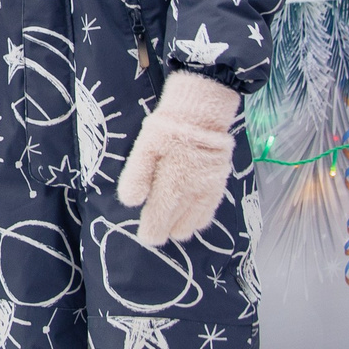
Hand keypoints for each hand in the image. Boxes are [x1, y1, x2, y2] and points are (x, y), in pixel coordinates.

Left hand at [116, 70, 242, 246]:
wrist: (201, 112)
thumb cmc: (168, 129)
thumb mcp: (144, 147)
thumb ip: (136, 176)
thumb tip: (131, 202)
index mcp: (171, 185)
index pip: (159, 222)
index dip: (150, 232)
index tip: (145, 235)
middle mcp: (191, 194)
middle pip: (176, 227)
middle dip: (164, 229)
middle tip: (154, 224)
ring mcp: (208, 191)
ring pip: (193, 225)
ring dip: (180, 226)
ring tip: (170, 220)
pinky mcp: (218, 185)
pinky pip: (208, 214)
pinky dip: (197, 220)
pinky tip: (188, 215)